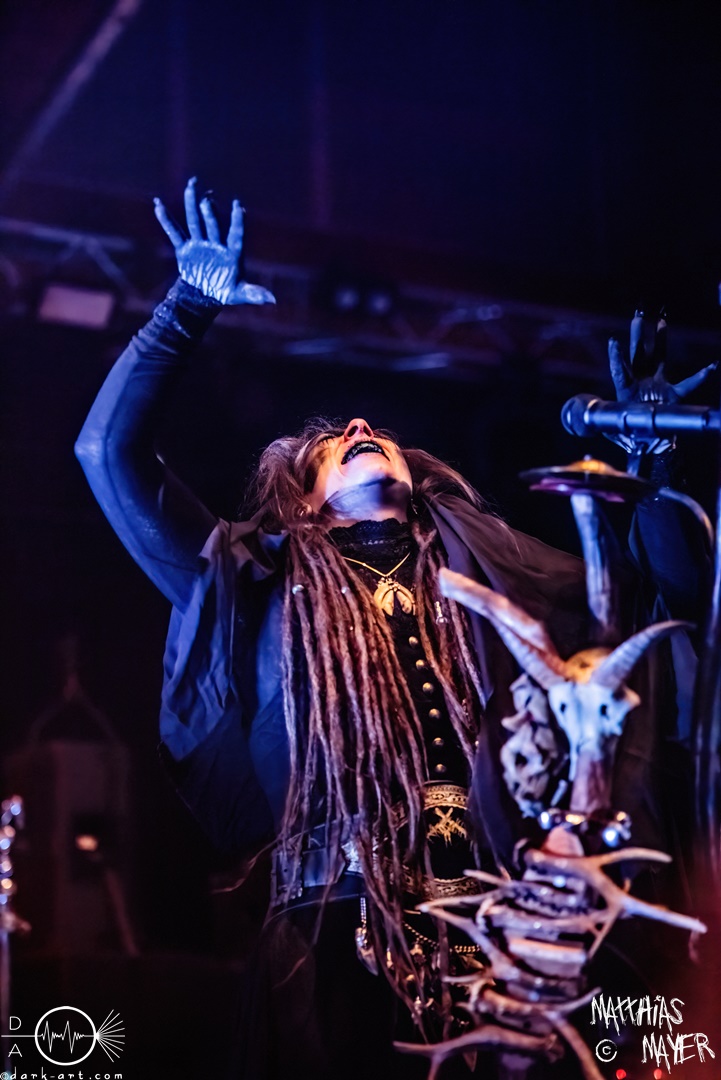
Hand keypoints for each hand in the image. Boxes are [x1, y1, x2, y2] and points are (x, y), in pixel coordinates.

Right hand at [153, 177, 275, 305]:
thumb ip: (254, 293)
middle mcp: (216, 244)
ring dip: (192, 204)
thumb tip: (273, 300)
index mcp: (232, 253)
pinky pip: (174, 233)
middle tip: (207, 198)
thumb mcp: (240, 294)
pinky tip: (158, 205)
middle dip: (210, 211)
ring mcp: (200, 244)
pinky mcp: (185, 249)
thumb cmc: (226, 292)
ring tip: (192, 185)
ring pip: (195, 221)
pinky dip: (166, 220)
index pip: (236, 234)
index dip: (237, 221)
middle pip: (213, 224)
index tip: (238, 206)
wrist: (205, 295)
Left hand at [608, 309, 716, 465]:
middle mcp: (641, 384)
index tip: (613, 341)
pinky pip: (688, 384)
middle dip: (637, 337)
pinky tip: (712, 367)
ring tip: (660, 321)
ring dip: (660, 340)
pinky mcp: (673, 394)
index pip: (620, 371)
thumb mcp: (615, 431)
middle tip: (636, 318)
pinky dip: (701, 376)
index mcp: (625, 392)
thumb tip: (599, 418)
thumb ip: (609, 426)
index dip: (616, 357)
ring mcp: (657, 386)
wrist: (648, 446)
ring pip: (659, 359)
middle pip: (638, 356)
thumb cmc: (631, 438)